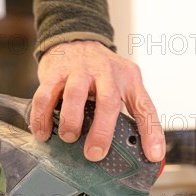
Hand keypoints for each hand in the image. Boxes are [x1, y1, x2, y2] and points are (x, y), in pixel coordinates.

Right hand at [30, 40, 164, 161]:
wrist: (77, 39)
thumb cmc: (103, 72)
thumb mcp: (125, 85)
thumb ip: (131, 113)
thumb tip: (140, 152)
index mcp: (129, 80)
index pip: (145, 108)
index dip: (152, 133)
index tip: (153, 156)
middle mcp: (107, 73)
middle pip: (108, 101)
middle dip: (102, 131)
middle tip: (94, 153)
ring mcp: (80, 70)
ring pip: (75, 94)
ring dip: (71, 120)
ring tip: (69, 138)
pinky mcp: (56, 71)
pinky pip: (46, 95)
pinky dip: (42, 117)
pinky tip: (44, 133)